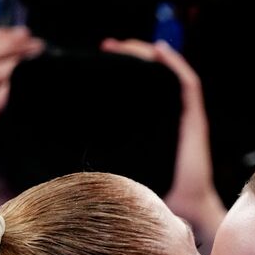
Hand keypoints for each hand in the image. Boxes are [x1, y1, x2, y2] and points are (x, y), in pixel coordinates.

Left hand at [101, 38, 225, 252]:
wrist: (181, 209)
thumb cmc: (150, 194)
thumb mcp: (117, 167)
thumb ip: (97, 156)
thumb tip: (59, 150)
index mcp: (150, 125)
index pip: (136, 89)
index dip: (117, 71)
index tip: (95, 61)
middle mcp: (167, 116)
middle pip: (151, 75)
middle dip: (129, 56)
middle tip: (106, 46)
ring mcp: (182, 117)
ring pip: (168, 75)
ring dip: (149, 55)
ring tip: (127, 45)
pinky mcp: (194, 120)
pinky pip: (187, 85)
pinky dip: (175, 65)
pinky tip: (160, 51)